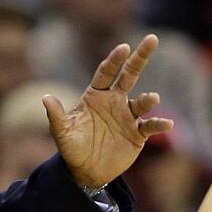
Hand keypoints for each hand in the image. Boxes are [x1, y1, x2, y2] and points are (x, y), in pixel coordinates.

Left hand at [44, 34, 172, 188]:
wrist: (87, 171)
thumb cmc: (72, 148)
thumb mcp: (61, 133)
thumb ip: (56, 115)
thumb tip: (45, 98)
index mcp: (96, 95)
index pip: (106, 73)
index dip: (114, 60)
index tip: (124, 47)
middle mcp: (115, 101)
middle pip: (129, 75)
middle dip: (140, 57)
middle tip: (152, 39)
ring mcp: (128, 116)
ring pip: (142, 102)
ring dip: (148, 100)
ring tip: (152, 99)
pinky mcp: (137, 133)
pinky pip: (150, 126)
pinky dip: (159, 124)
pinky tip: (167, 124)